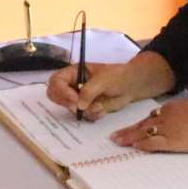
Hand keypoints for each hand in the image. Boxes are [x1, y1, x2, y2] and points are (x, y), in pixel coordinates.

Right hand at [44, 51, 174, 120]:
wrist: (132, 86)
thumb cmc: (117, 76)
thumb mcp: (103, 80)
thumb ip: (89, 91)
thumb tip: (79, 106)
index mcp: (73, 73)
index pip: (56, 81)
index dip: (61, 91)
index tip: (74, 99)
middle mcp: (73, 85)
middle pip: (55, 95)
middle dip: (66, 103)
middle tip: (77, 109)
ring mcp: (79, 97)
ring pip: (69, 108)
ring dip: (84, 110)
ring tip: (100, 106)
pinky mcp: (87, 108)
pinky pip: (82, 116)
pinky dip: (92, 115)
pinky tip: (103, 109)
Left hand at [108, 98, 187, 152]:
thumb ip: (187, 116)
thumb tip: (187, 124)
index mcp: (174, 107)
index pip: (153, 116)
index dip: (142, 123)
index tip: (134, 127)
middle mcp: (168, 116)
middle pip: (143, 123)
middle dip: (129, 130)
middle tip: (115, 135)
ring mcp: (169, 128)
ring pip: (143, 132)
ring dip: (129, 137)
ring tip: (117, 141)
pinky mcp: (173, 141)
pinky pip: (152, 143)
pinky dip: (142, 144)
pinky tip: (134, 147)